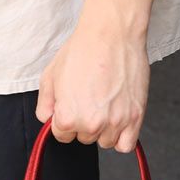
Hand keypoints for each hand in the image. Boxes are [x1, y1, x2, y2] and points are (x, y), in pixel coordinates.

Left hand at [35, 17, 149, 153]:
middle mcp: (91, 125)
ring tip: (105, 104)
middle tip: (90, 98)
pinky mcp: (135, 117)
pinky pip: (126, 145)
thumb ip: (44, 105)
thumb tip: (47, 119)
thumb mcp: (50, 76)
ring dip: (104, 128)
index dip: (65, 119)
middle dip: (84, 122)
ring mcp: (115, 122)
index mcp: (67, 118)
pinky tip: (118, 120)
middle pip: (84, 138)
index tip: (72, 105)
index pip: (62, 136)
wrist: (112, 33)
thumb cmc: (81, 50)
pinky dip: (122, 137)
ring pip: (105, 142)